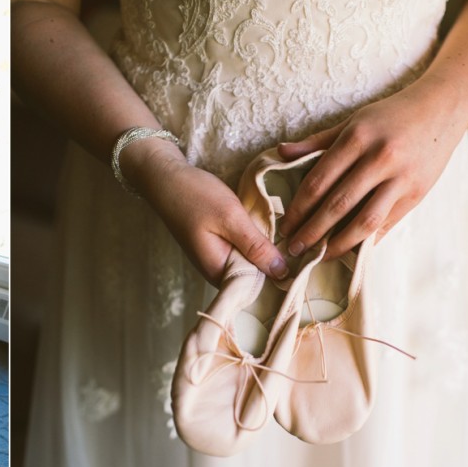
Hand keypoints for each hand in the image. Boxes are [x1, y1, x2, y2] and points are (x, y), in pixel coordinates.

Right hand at [125, 140, 289, 285]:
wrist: (164, 179)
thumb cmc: (195, 196)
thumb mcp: (231, 218)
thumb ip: (256, 247)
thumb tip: (282, 274)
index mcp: (217, 271)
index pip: (257, 287)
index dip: (280, 276)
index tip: (303, 260)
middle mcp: (215, 272)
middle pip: (254, 277)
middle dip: (274, 262)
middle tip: (298, 242)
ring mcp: (213, 259)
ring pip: (249, 263)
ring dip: (264, 251)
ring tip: (287, 235)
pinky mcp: (214, 247)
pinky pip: (240, 252)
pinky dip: (253, 242)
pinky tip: (264, 230)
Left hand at [276, 79, 465, 259]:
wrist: (442, 107)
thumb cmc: (390, 116)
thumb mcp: (352, 122)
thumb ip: (316, 141)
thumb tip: (280, 152)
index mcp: (356, 139)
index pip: (318, 182)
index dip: (298, 209)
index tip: (284, 226)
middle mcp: (379, 158)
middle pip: (337, 205)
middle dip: (312, 232)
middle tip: (294, 249)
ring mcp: (401, 178)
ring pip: (364, 220)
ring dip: (339, 244)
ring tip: (320, 256)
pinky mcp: (417, 193)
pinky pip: (387, 223)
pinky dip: (366, 240)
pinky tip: (349, 249)